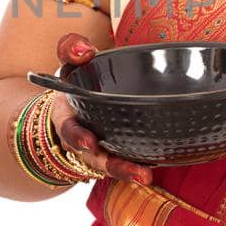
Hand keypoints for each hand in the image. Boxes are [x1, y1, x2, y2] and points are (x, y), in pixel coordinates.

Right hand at [50, 33, 155, 185]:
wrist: (83, 96)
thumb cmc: (80, 78)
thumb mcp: (71, 60)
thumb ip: (71, 48)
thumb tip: (84, 50)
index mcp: (68, 117)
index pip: (68, 129)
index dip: (77, 137)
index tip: (90, 143)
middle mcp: (83, 139)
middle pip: (94, 158)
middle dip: (113, 166)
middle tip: (137, 172)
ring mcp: (102, 149)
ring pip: (112, 165)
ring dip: (128, 171)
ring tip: (147, 176)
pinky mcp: (120, 151)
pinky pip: (129, 161)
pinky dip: (141, 164)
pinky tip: (158, 164)